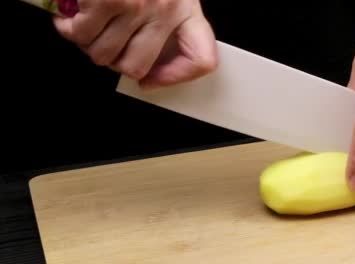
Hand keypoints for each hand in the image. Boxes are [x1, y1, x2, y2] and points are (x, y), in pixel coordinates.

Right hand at [53, 0, 217, 87]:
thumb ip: (165, 16)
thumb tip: (146, 60)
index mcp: (186, 6)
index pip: (201, 59)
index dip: (176, 77)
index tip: (152, 79)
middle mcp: (167, 9)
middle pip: (137, 66)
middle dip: (113, 60)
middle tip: (104, 44)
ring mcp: (137, 6)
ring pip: (104, 55)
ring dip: (87, 44)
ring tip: (85, 26)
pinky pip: (80, 35)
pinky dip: (68, 28)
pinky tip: (70, 16)